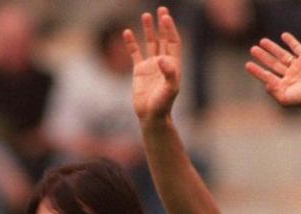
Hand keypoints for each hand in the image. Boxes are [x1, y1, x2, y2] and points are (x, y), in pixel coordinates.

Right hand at [124, 7, 182, 121]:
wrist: (151, 116)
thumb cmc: (163, 104)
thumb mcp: (169, 90)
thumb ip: (169, 74)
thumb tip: (162, 59)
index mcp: (173, 65)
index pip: (173, 42)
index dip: (170, 29)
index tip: (165, 17)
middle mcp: (163, 63)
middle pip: (164, 39)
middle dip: (163, 25)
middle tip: (161, 9)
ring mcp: (151, 66)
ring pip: (150, 43)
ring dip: (149, 30)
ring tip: (146, 15)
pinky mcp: (139, 71)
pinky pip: (135, 53)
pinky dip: (131, 43)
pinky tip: (127, 32)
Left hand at [245, 33, 300, 112]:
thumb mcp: (285, 98)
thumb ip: (273, 90)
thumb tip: (265, 83)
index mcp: (284, 85)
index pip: (267, 76)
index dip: (257, 71)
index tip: (248, 65)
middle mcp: (290, 75)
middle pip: (273, 63)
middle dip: (263, 56)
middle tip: (252, 49)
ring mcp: (298, 65)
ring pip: (282, 54)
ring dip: (272, 48)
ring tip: (262, 42)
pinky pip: (297, 47)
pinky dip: (291, 41)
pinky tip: (283, 35)